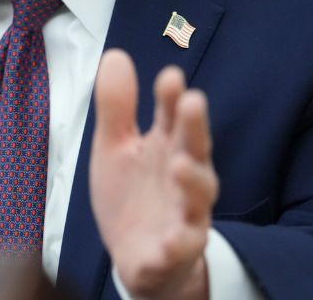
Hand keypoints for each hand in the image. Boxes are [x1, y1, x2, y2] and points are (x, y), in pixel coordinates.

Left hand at [90, 50, 216, 299]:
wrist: (137, 257)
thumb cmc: (132, 196)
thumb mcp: (115, 147)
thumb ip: (117, 106)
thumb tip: (115, 55)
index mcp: (167, 147)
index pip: (173, 116)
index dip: (172, 97)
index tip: (170, 77)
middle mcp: (183, 176)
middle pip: (194, 148)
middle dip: (195, 127)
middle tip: (192, 102)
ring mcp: (183, 214)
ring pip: (198, 197)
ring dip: (193, 181)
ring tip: (180, 165)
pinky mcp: (175, 250)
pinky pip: (181, 246)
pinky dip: (178, 242)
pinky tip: (170, 237)